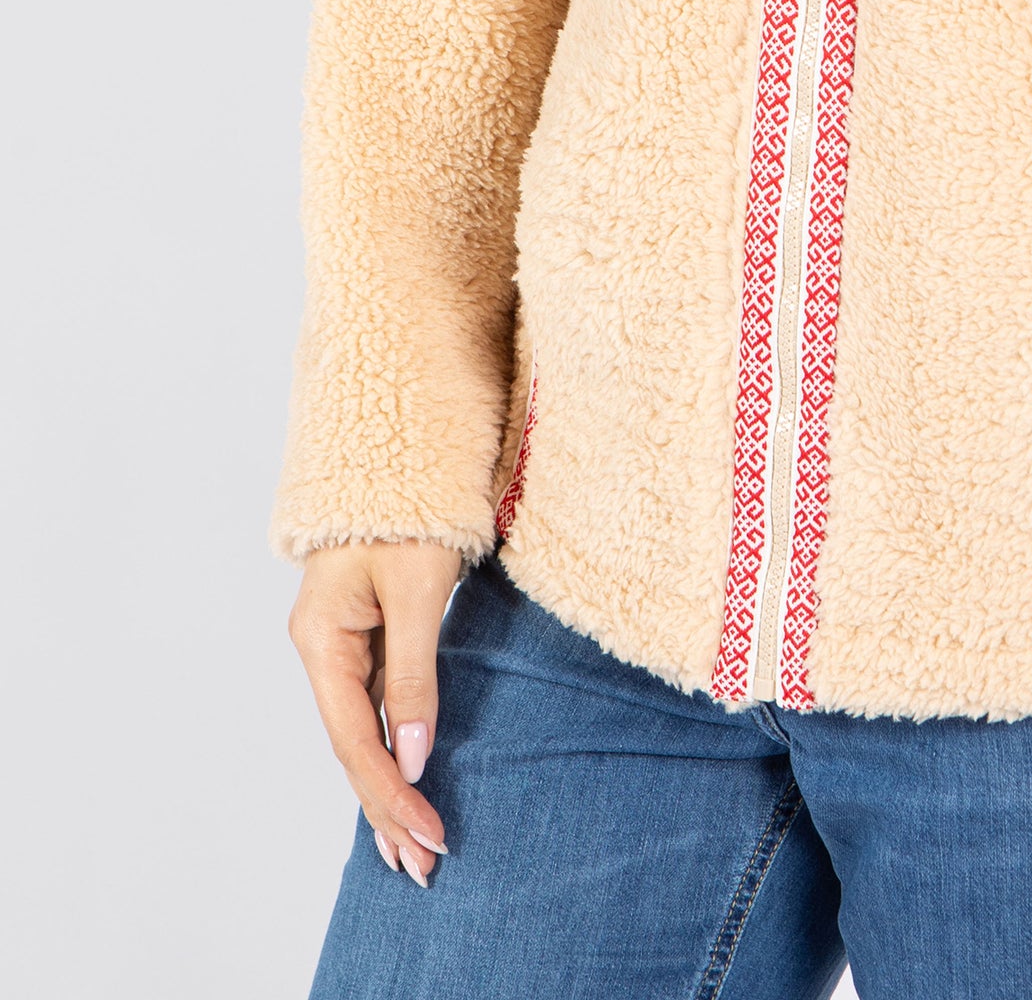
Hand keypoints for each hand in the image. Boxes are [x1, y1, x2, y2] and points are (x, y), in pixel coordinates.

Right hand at [289, 541, 464, 883]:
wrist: (396, 448)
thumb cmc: (408, 508)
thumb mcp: (419, 588)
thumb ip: (415, 671)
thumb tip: (414, 752)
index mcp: (322, 637)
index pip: (355, 737)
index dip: (390, 791)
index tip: (426, 833)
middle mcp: (323, 648)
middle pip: (353, 745)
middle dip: (387, 808)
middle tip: (422, 866)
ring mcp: (343, 644)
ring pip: (364, 730)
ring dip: (390, 786)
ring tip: (413, 847)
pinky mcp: (367, 636)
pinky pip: (376, 705)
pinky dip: (394, 746)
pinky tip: (405, 782)